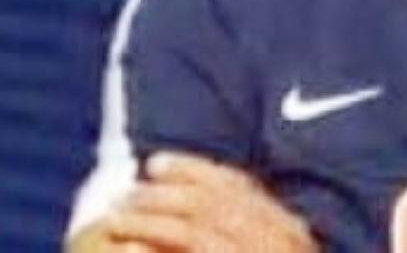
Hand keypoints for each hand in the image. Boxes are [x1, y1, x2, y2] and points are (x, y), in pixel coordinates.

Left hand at [106, 151, 317, 252]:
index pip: (240, 186)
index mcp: (289, 233)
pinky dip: (155, 249)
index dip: (195, 169)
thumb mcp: (269, 251)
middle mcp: (279, 243)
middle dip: (167, 191)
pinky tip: (125, 251)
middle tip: (128, 192)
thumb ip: (244, 236)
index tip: (156, 162)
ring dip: (152, 218)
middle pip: (217, 203)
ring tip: (116, 218)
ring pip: (198, 231)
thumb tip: (191, 206)